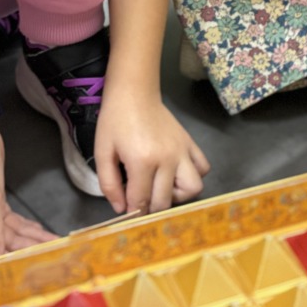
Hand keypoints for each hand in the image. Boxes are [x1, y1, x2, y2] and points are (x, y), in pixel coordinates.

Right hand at [0, 127, 54, 257]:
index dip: (13, 259)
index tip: (33, 266)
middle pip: (6, 242)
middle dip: (29, 248)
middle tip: (53, 253)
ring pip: (13, 231)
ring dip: (32, 238)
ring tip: (53, 245)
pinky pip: (13, 221)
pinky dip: (26, 226)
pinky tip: (38, 232)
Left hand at [93, 89, 209, 216]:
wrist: (134, 93)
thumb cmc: (114, 121)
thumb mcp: (103, 152)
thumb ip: (109, 184)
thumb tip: (121, 209)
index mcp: (142, 161)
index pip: (141, 201)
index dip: (132, 212)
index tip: (127, 213)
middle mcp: (167, 159)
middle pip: (164, 201)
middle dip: (150, 208)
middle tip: (140, 200)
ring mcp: (182, 152)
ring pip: (193, 189)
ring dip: (177, 196)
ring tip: (162, 188)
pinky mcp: (190, 144)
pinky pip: (203, 168)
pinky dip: (193, 176)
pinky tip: (177, 174)